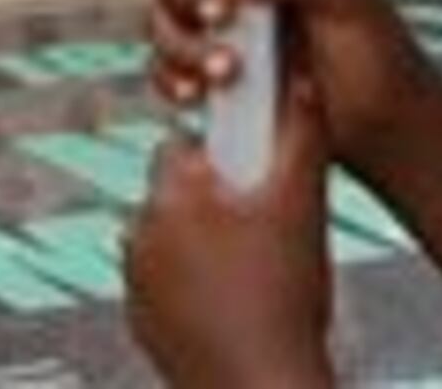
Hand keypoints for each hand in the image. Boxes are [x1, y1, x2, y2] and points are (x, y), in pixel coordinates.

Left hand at [121, 69, 337, 388]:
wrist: (263, 385)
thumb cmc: (283, 300)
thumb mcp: (305, 201)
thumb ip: (303, 128)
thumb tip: (299, 83)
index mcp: (173, 195)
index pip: (183, 142)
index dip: (223, 151)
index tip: (249, 166)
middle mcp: (140, 235)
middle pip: (175, 190)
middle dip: (212, 195)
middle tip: (261, 218)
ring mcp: (136, 283)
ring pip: (170, 236)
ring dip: (200, 238)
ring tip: (252, 261)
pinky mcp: (141, 321)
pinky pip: (164, 281)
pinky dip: (191, 282)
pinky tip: (235, 296)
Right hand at [147, 0, 435, 174]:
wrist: (385, 131)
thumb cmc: (379, 54)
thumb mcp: (348, 0)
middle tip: (219, 13)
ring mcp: (219, 33)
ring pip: (160, 21)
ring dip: (181, 44)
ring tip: (229, 70)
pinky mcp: (211, 81)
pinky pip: (165, 73)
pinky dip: (171, 81)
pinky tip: (198, 96)